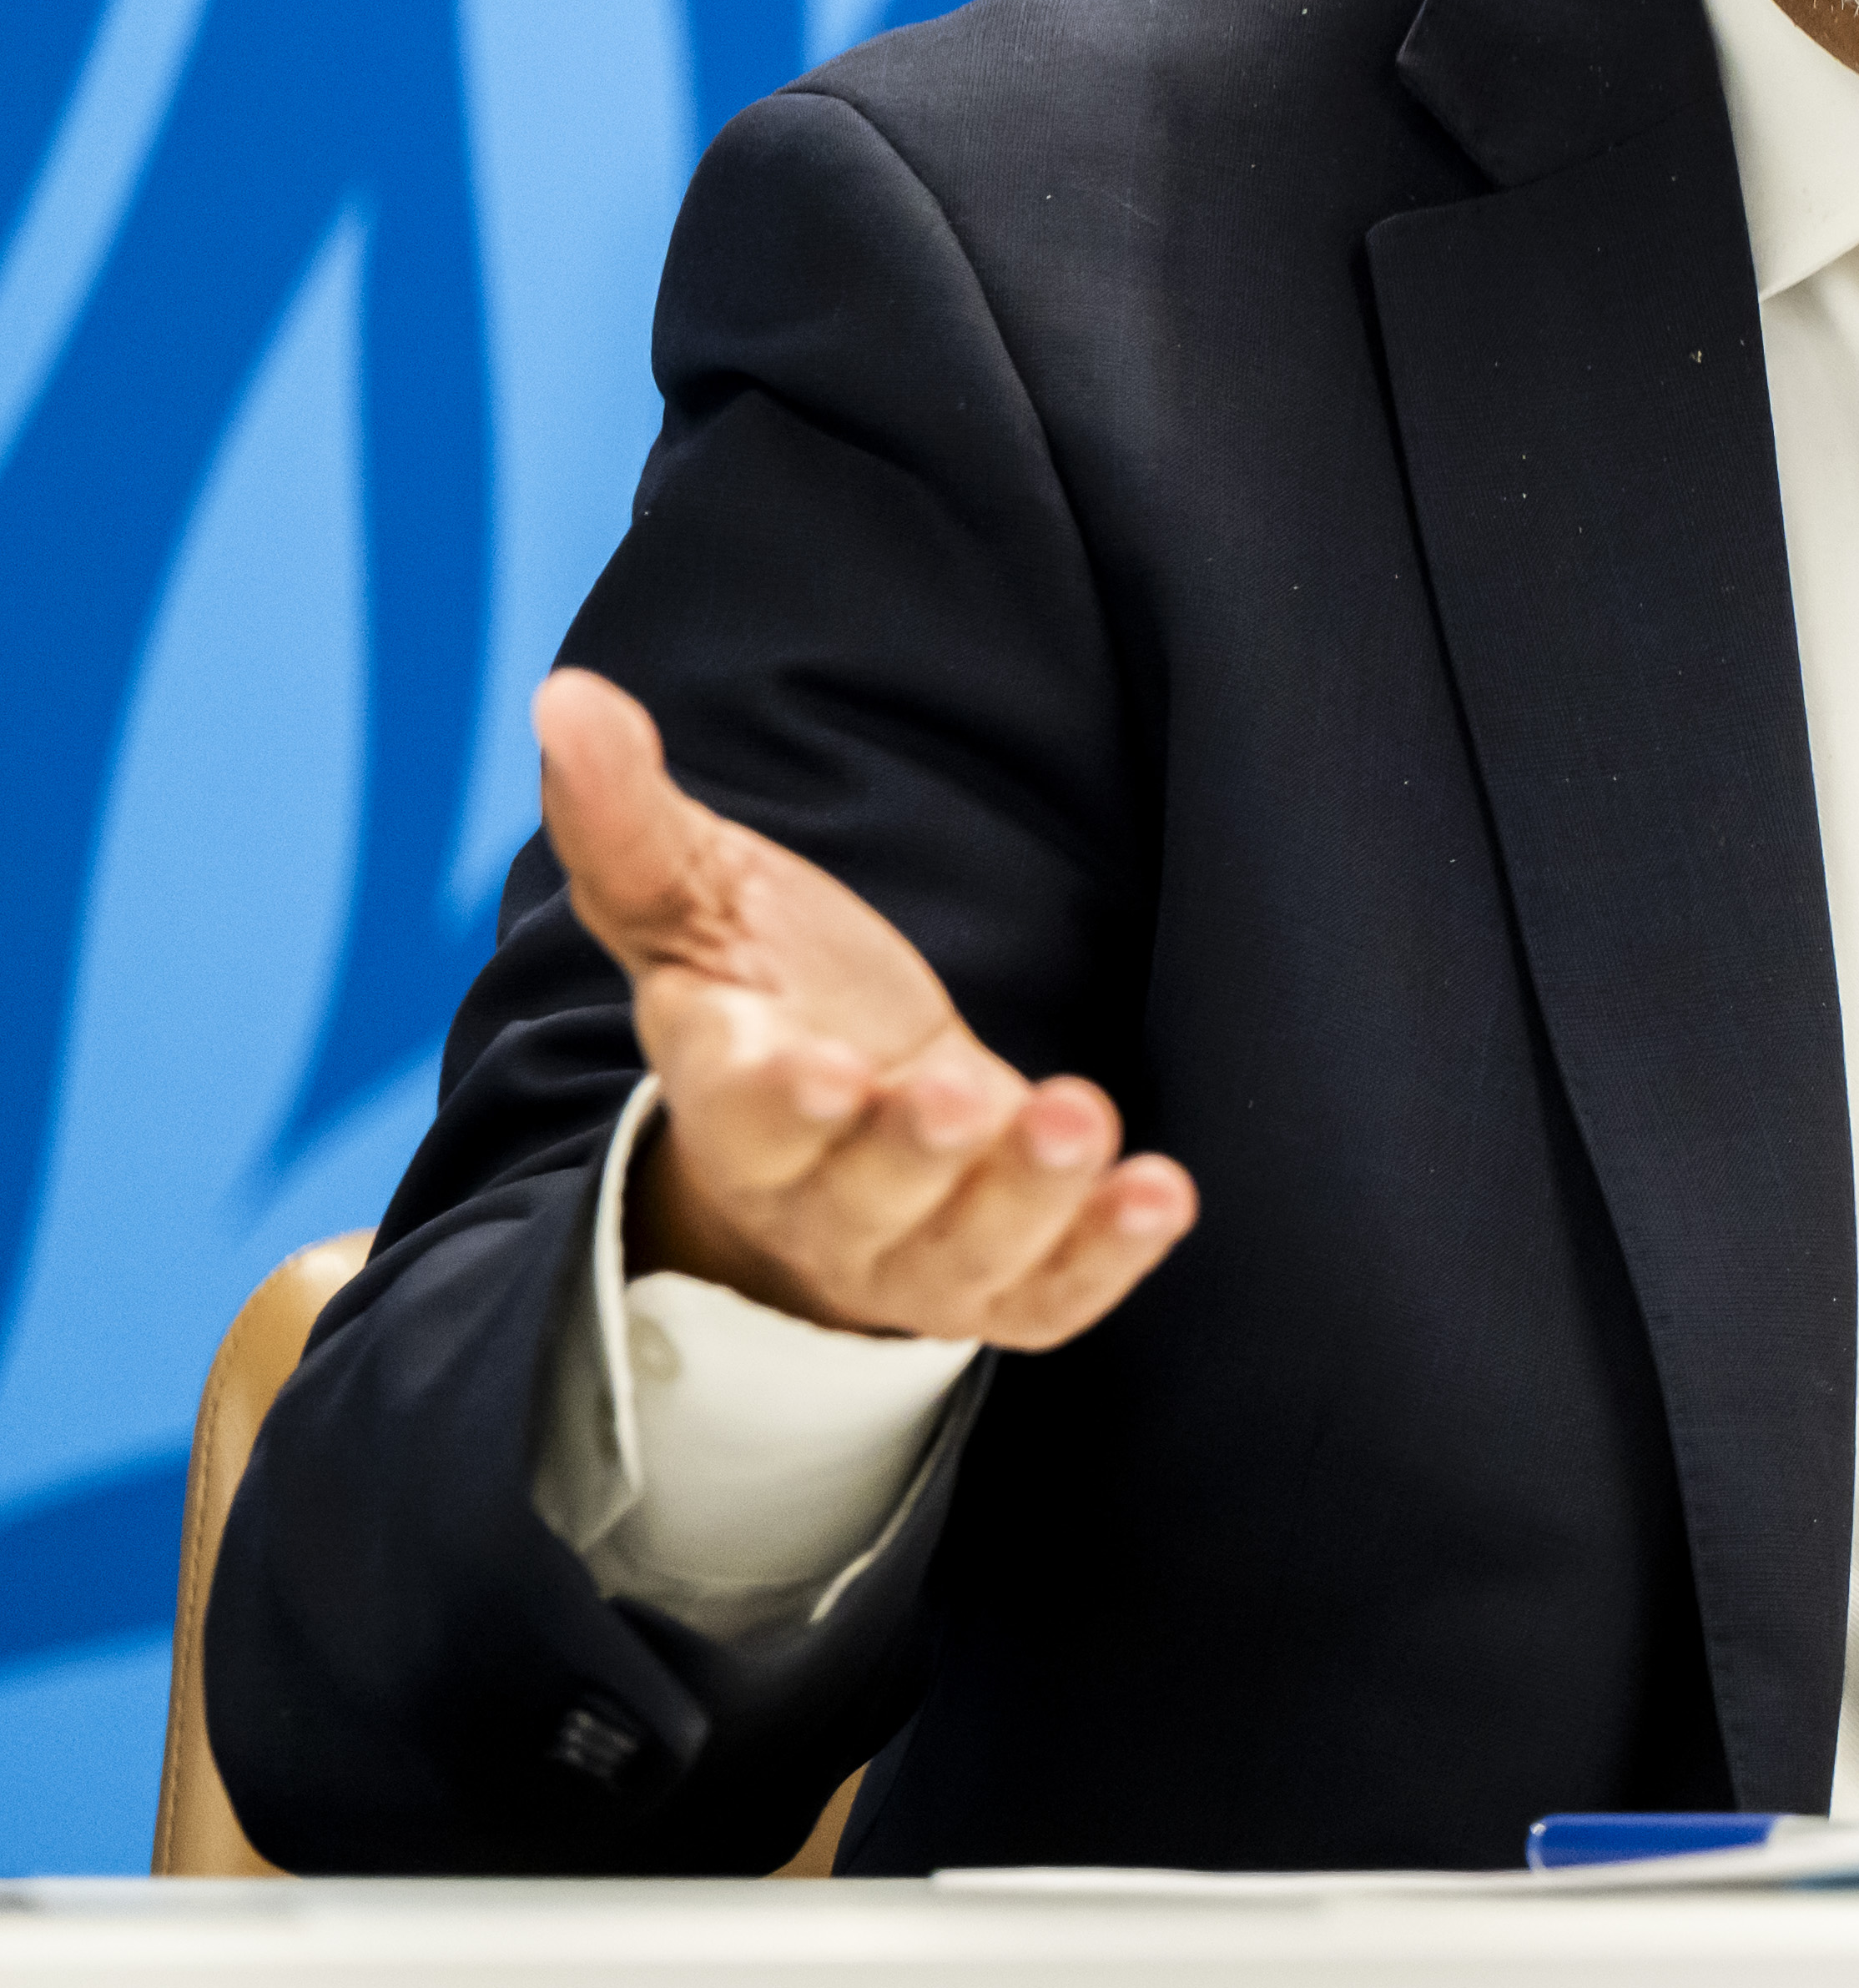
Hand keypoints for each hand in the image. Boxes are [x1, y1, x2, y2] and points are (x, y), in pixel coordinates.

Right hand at [535, 668, 1193, 1347]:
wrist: (834, 1124)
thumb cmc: (767, 995)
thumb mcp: (699, 900)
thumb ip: (630, 820)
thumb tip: (565, 696)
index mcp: (733, 1096)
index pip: (741, 1108)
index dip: (776, 1095)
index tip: (816, 1064)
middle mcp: (818, 1193)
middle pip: (859, 1190)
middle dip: (912, 1151)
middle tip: (961, 1098)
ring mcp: (912, 1248)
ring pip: (962, 1250)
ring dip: (1027, 1196)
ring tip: (1081, 1122)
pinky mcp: (1006, 1275)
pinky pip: (1053, 1291)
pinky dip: (1107, 1255)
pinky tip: (1163, 1195)